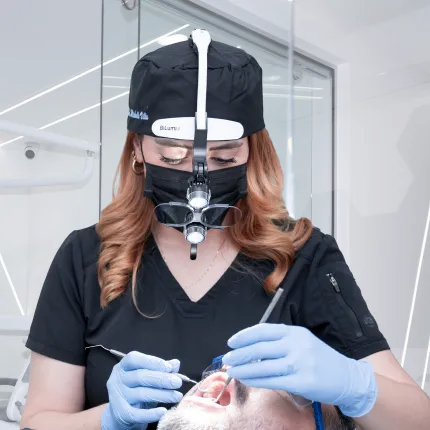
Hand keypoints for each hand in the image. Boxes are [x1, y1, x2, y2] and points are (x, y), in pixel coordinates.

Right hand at [101, 351, 182, 428]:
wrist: (121, 413)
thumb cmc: (137, 389)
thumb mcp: (148, 376)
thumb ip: (161, 369)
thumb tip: (175, 363)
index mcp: (124, 366)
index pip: (134, 359)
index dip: (152, 361)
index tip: (169, 367)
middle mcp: (118, 379)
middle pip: (140, 376)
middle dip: (162, 379)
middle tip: (178, 383)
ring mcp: (117, 396)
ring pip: (141, 394)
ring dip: (162, 395)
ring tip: (177, 396)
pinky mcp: (120, 413)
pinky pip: (137, 414)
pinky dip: (151, 414)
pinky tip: (163, 411)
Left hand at [222, 324, 377, 417]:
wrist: (346, 377)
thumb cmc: (320, 359)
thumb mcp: (302, 342)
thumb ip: (280, 342)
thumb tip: (251, 348)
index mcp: (294, 332)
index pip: (263, 331)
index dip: (244, 336)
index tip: (231, 342)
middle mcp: (296, 345)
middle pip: (260, 348)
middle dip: (240, 354)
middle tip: (227, 359)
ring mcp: (300, 363)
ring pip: (263, 366)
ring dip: (244, 369)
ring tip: (232, 371)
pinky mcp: (302, 382)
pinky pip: (273, 381)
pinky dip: (256, 380)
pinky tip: (247, 380)